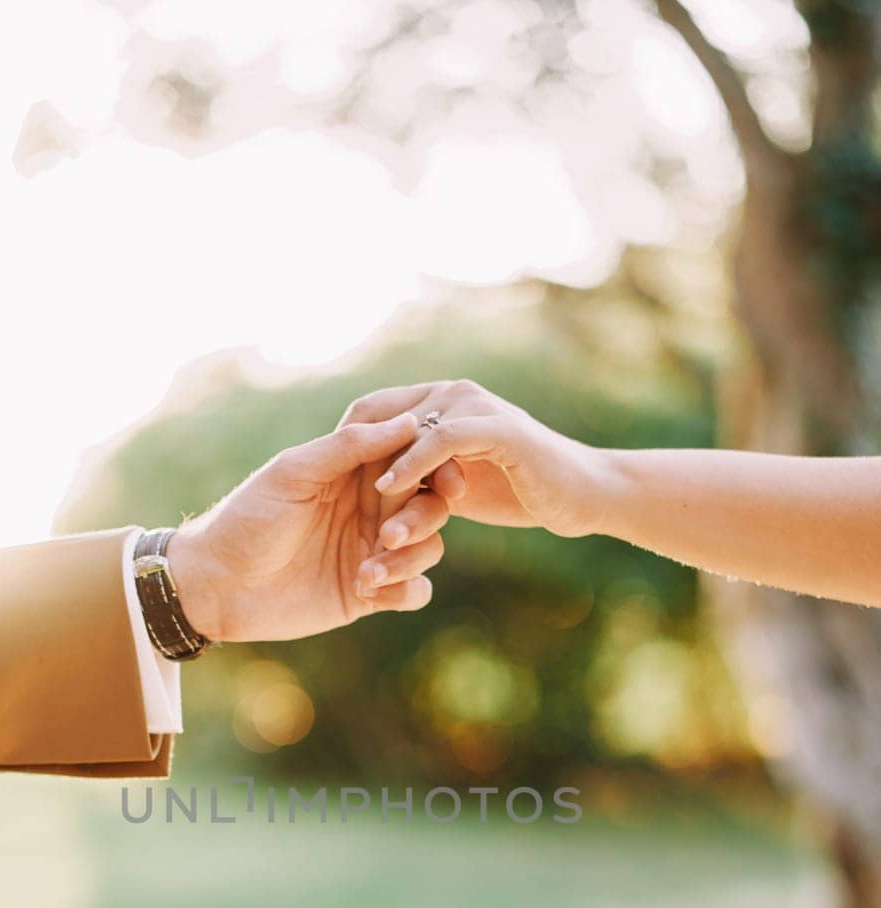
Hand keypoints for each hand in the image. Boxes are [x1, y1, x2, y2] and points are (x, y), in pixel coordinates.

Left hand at [167, 414, 449, 642]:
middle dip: (420, 519)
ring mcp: (372, 551)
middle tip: (386, 535)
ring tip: (367, 574)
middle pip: (431, 506)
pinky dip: (405, 591)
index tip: (439, 477)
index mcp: (356, 473)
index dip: (434, 467)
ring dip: (408, 560)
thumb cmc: (248, 517)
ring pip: (428, 549)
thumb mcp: (294, 472)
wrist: (219, 583)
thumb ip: (349, 447)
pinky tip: (367, 590)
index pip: (413, 462)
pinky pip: (414, 592)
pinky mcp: (368, 594)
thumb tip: (410, 422)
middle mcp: (371, 510)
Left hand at [341, 382, 612, 555]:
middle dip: (352, 461)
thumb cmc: (521, 490)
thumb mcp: (453, 485)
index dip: (344, 448)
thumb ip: (415, 477)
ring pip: (405, 431)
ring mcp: (473, 406)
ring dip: (379, 471)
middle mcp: (450, 395)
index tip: (325, 493)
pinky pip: (442, 438)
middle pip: (378, 417)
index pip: (370, 412)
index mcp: (435, 403)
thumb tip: (369, 492)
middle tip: (329, 503)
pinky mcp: (496, 427)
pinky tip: (389, 489)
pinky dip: (412, 461)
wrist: (581, 497)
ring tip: (359, 512)